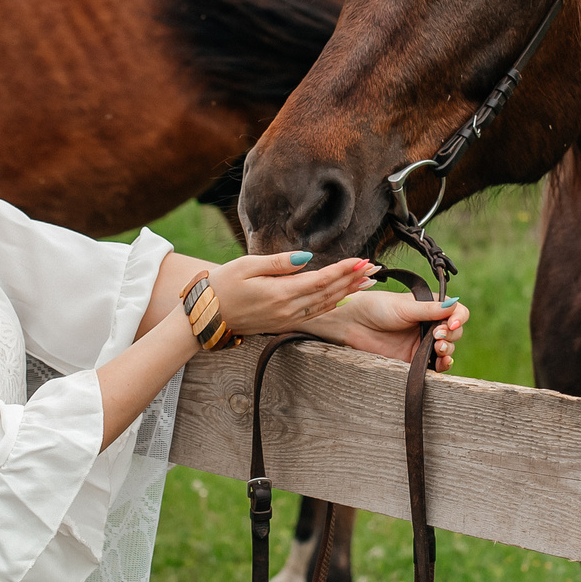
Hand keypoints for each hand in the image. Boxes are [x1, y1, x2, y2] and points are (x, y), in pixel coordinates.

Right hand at [206, 252, 378, 336]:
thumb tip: (307, 257)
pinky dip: (333, 304)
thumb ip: (279, 263)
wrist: (206, 315)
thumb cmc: (223, 285)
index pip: (321, 280)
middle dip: (353, 279)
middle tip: (375, 267)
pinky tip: (344, 297)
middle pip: (329, 293)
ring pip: (326, 305)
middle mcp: (288, 310)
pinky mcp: (284, 323)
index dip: (343, 269)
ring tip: (368, 281)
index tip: (361, 259)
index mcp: (280, 294)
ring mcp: (287, 319)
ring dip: (348, 292)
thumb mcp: (247, 266)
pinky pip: (315, 313)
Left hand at [304, 287, 470, 370]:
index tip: (451, 324)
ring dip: (448, 350)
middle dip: (451, 335)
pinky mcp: (414, 360)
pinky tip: (440, 363)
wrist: (353, 325)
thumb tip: (455, 305)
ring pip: (447, 349)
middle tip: (438, 336)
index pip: (457, 313)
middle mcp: (430, 325)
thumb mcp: (405, 307)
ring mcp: (423, 343)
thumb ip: (430, 310)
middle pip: (455, 333)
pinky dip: (441, 365)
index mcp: (431, 307)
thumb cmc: (377, 308)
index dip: (459, 319)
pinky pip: (434, 366)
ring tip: (438, 349)